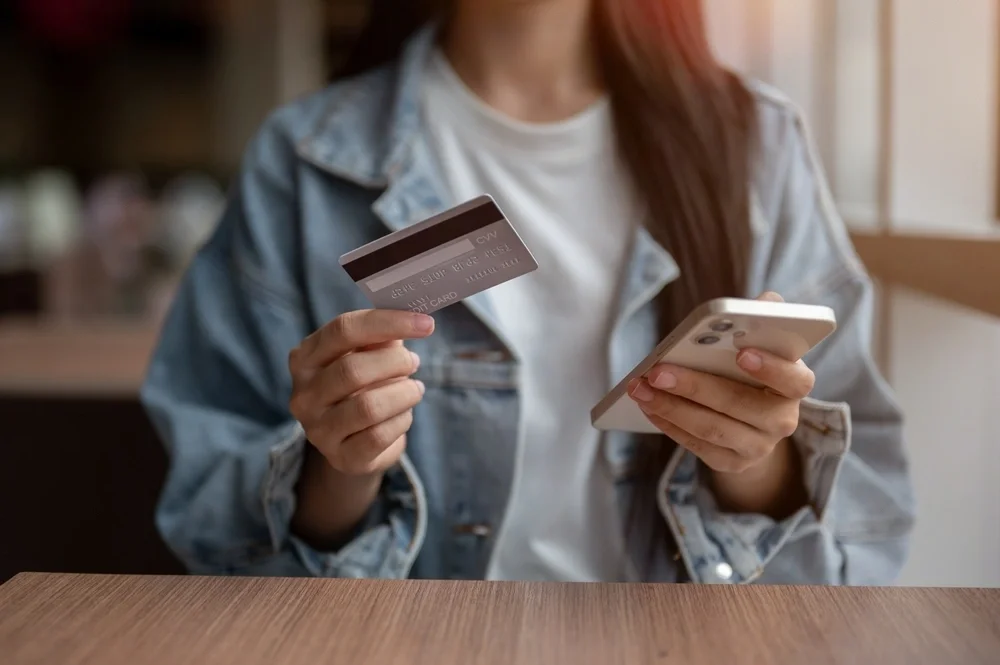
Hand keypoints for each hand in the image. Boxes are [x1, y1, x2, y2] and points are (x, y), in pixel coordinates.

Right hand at [288, 309, 434, 476]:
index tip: (425, 324)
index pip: (343, 330)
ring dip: (403, 393)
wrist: (353, 441)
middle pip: (353, 369)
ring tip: (415, 389)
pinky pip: (379, 436)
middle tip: (414, 362)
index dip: (387, 323)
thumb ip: (382, 336)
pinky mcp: (341, 457)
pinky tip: (404, 414)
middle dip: (395, 363)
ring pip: (368, 406)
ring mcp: (317, 430)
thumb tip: (414, 316)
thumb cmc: (362, 386)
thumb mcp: (367, 356)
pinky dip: (402, 421)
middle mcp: (303, 394)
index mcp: (304, 358)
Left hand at [628, 293, 814, 474]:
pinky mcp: (732, 463)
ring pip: (711, 428)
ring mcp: (758, 447)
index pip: (795, 380)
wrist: (752, 420)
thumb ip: (763, 318)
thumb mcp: (761, 342)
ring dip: (670, 407)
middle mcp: (782, 421)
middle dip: (694, 387)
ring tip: (640, 388)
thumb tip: (764, 301)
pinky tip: (647, 405)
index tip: (742, 352)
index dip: (772, 368)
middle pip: (739, 406)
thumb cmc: (750, 369)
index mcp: (794, 386)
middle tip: (657, 371)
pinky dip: (668, 423)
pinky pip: (697, 445)